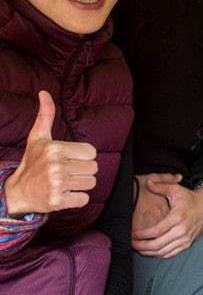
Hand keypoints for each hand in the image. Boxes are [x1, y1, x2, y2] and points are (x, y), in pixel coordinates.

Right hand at [4, 91, 97, 216]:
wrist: (17, 192)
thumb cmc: (33, 162)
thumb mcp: (38, 138)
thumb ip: (46, 115)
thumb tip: (44, 92)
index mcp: (55, 148)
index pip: (92, 152)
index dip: (83, 156)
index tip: (68, 159)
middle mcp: (56, 166)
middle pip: (94, 168)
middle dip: (82, 170)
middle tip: (66, 171)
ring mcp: (56, 185)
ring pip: (91, 183)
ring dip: (80, 184)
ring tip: (64, 182)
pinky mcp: (58, 202)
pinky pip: (84, 199)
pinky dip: (76, 199)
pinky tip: (63, 194)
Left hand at [131, 180, 202, 258]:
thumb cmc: (191, 198)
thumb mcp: (176, 189)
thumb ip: (160, 186)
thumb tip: (147, 183)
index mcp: (178, 217)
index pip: (156, 231)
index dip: (142, 235)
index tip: (132, 235)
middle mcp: (182, 230)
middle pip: (158, 244)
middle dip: (142, 246)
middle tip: (131, 244)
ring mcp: (186, 239)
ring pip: (164, 251)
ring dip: (149, 252)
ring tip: (138, 249)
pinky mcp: (188, 243)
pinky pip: (171, 253)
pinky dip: (159, 254)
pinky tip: (151, 251)